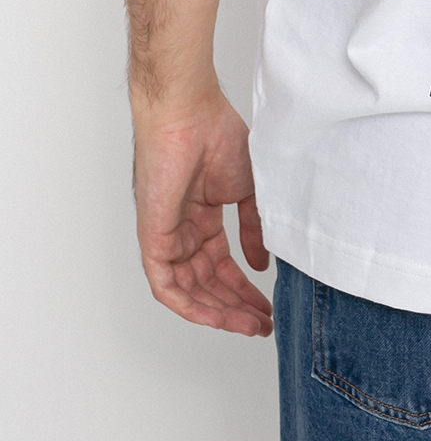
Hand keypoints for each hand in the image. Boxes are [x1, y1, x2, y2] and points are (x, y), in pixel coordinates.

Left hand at [132, 92, 272, 336]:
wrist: (190, 116)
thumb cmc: (218, 135)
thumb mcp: (248, 189)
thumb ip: (254, 227)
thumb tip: (260, 263)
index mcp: (202, 218)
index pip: (222, 266)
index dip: (244, 289)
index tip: (267, 306)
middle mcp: (183, 232)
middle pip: (208, 284)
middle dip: (236, 307)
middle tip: (263, 324)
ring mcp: (167, 237)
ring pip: (189, 291)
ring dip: (219, 311)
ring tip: (249, 324)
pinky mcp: (153, 240)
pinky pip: (167, 286)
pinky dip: (190, 305)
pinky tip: (217, 316)